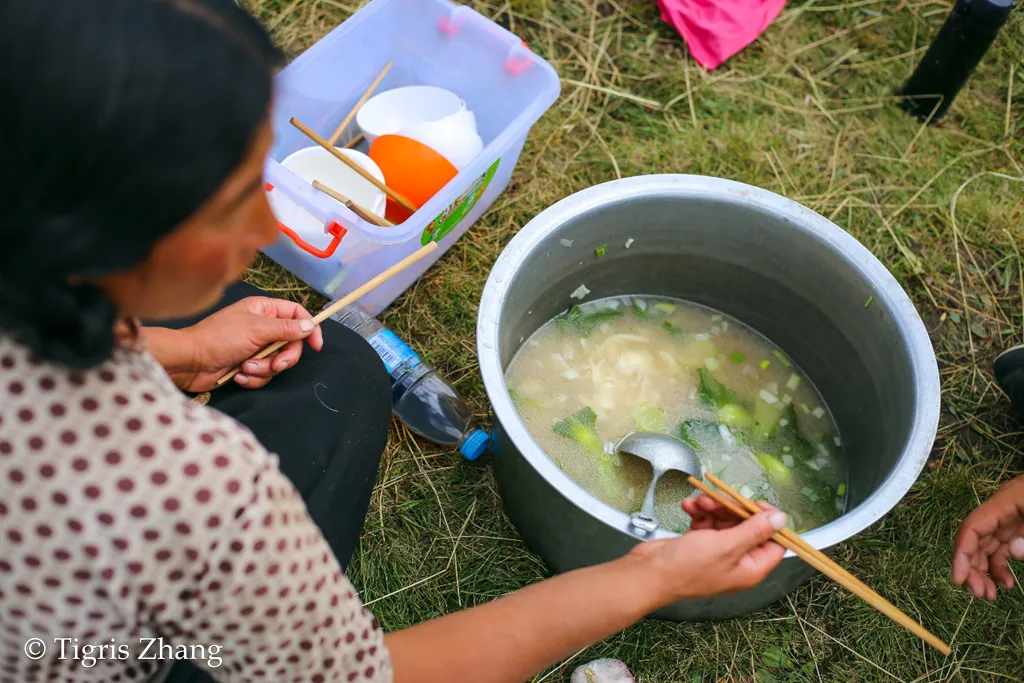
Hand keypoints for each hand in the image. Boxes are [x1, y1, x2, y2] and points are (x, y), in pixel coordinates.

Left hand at [162, 297, 323, 391]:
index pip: (296, 314)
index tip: (315, 346)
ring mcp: (255, 347)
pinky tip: (238, 375)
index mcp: (263, 310)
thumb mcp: (256, 329)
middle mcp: (261, 327)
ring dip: (264, 369)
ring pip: (277, 361)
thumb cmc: (219, 338)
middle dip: (283, 357)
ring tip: (246, 368)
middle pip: (291, 343)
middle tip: (275, 364)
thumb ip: (286, 328)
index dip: (309, 328)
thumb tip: (310, 325)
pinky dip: (253, 377)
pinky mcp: (248, 365)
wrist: (190, 362)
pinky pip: (264, 375)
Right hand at [629, 494, 787, 602]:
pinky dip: (699, 513)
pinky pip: (707, 522)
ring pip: (724, 520)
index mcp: (751, 568)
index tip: (754, 503)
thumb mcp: (726, 545)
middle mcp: (737, 560)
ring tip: (697, 503)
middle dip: (731, 509)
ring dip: (712, 507)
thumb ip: (755, 530)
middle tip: (716, 499)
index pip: (774, 542)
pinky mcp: (700, 543)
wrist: (649, 573)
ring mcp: (717, 552)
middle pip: (747, 527)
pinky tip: (688, 508)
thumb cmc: (688, 566)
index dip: (768, 521)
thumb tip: (783, 518)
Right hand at [952, 475, 1023, 600]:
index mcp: (1012, 498)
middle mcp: (1008, 507)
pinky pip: (1004, 546)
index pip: (974, 525)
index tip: (959, 580)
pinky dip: (1000, 566)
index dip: (962, 553)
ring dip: (984, 569)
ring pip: (988, 543)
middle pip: (977, 536)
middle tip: (979, 594)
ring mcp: (1016, 517)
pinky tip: (1007, 583)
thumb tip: (1012, 551)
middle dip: (973, 566)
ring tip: (990, 594)